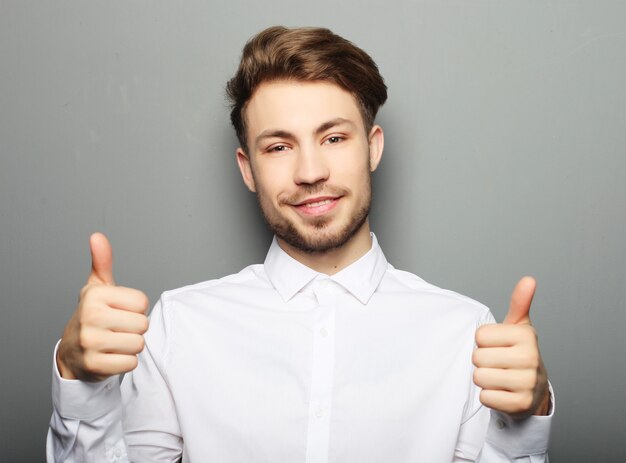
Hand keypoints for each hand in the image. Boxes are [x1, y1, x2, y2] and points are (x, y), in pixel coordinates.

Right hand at [57, 233, 148, 381]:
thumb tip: (97, 236)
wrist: (71, 353)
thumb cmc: (92, 316)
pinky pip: (131, 363)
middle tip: (117, 329)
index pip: (142, 302)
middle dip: (135, 329)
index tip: (119, 311)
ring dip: (131, 346)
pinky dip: (125, 363)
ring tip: (114, 342)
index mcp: (95, 295)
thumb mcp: (96, 288)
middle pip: (143, 324)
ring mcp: (91, 342)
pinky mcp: (94, 365)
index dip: (135, 309)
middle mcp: (91, 317)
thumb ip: (102, 262)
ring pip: (138, 344)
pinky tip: (110, 357)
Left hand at [472, 276, 549, 416]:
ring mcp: (527, 382)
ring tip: (500, 377)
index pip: (479, 336)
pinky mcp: (519, 404)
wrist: (534, 390)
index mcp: (526, 335)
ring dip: (484, 379)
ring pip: (479, 377)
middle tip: (498, 363)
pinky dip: (489, 396)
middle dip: (482, 361)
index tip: (498, 346)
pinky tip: (502, 392)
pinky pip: (485, 397)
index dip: (484, 342)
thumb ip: (520, 303)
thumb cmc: (519, 353)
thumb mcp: (519, 327)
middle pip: (478, 357)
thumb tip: (529, 279)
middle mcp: (530, 358)